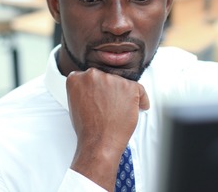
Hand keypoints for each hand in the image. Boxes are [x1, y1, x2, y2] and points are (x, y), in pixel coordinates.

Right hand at [66, 68, 149, 189]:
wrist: (99, 142)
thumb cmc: (88, 128)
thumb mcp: (76, 103)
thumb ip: (84, 89)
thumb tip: (94, 88)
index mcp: (78, 78)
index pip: (92, 75)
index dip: (98, 87)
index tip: (101, 94)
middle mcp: (94, 75)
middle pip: (107, 77)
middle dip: (111, 90)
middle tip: (110, 106)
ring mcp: (112, 80)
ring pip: (122, 83)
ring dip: (124, 95)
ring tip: (118, 111)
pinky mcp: (129, 87)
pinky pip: (140, 90)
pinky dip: (141, 100)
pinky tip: (136, 107)